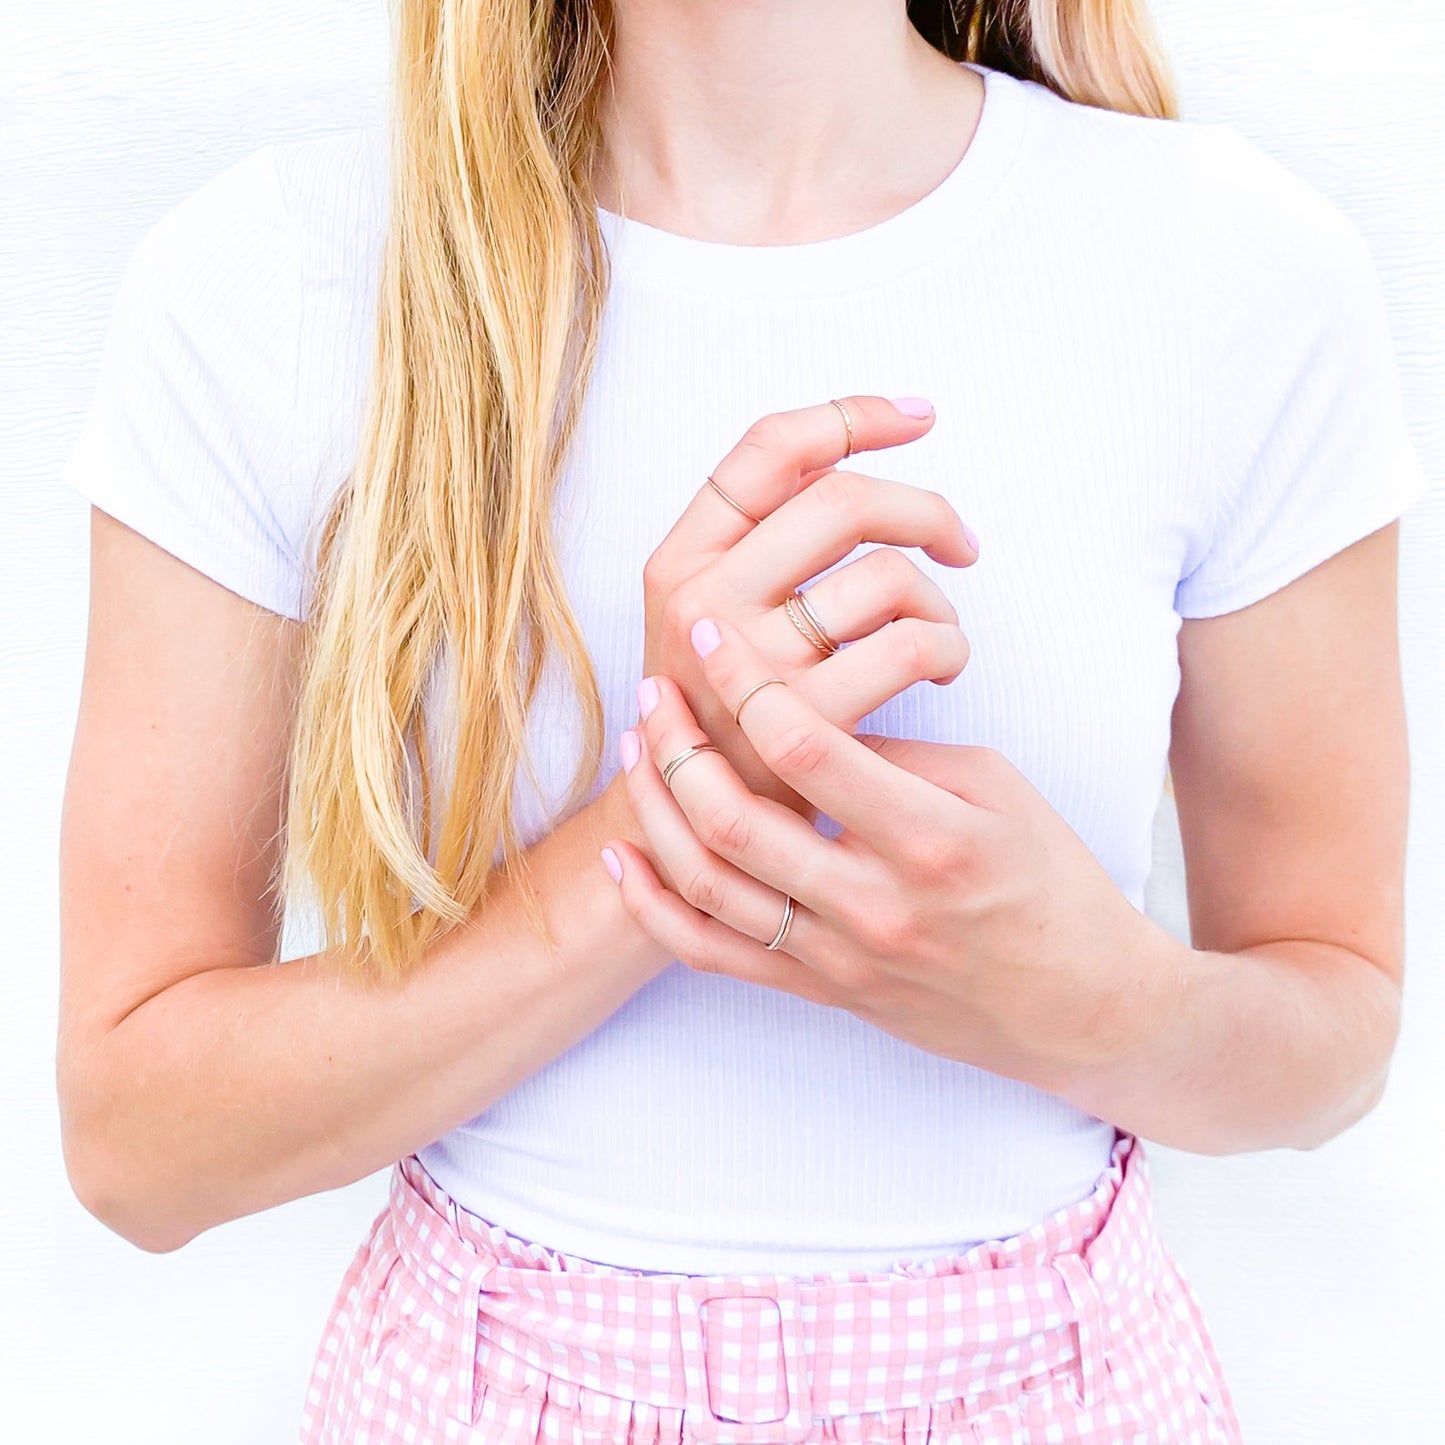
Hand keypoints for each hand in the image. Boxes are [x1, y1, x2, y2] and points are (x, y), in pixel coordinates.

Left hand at [601, 616, 1180, 1096]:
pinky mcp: (823, 992)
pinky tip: (625, 856)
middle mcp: (876, 905)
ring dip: (656, 810)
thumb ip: (896, 752)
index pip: (807, 747)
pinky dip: (657, 908)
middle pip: (736, 819)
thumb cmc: (1052, 883)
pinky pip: (715, 956)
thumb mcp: (997, 790)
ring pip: (710, 884)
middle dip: (679, 742)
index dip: (745, 681)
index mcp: (931, 838)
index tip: (709, 635)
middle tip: (653, 687)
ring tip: (638, 747)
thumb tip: (806, 718)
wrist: (1083, 1009)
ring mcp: (841, 959)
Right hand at [636, 395, 977, 824]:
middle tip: (962, 545)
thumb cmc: (724, 711)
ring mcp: (750, 662)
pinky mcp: (803, 722)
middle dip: (926, 510)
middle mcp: (702, 600)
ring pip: (888, 573)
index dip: (856, 416)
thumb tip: (865, 448)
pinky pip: (911, 645)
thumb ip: (759, 548)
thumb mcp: (708, 621)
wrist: (693, 833)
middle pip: (844, 499)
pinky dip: (948, 647)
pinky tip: (942, 669)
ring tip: (939, 632)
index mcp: (679, 559)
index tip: (923, 416)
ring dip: (939, 598)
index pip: (771, 447)